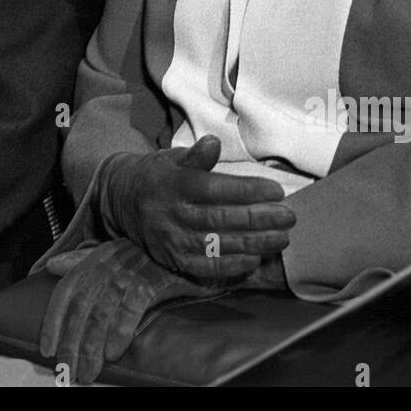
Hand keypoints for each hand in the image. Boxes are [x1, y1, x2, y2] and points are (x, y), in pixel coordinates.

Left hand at [39, 239, 222, 383]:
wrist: (179, 243)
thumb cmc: (141, 254)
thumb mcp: (108, 252)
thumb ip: (80, 261)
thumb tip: (52, 265)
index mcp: (93, 261)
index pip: (65, 292)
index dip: (53, 321)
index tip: (47, 350)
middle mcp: (106, 267)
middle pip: (80, 309)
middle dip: (71, 344)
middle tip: (67, 372)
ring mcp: (127, 274)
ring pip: (101, 314)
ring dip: (91, 347)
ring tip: (87, 373)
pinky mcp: (150, 283)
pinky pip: (129, 310)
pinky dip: (119, 332)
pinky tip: (112, 354)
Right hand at [97, 135, 294, 279]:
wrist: (121, 200)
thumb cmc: (158, 175)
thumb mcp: (172, 158)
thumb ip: (196, 155)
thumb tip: (213, 142)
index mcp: (174, 184)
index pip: (215, 189)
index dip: (247, 190)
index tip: (276, 190)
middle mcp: (172, 214)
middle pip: (221, 218)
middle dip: (259, 218)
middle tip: (289, 217)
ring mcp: (172, 240)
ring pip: (218, 244)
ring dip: (253, 243)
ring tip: (282, 238)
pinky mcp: (173, 259)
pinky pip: (205, 267)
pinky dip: (231, 266)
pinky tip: (255, 260)